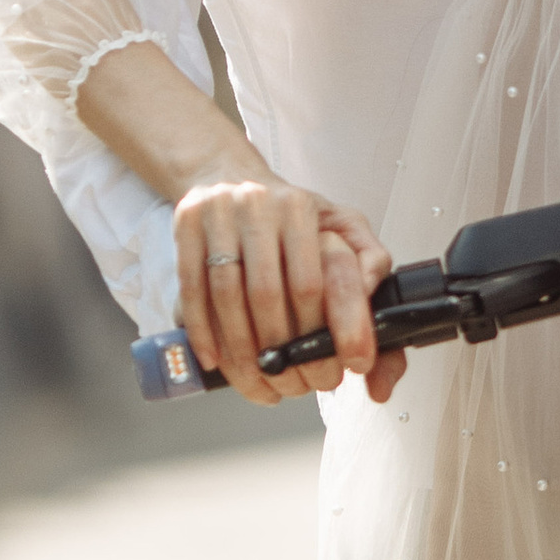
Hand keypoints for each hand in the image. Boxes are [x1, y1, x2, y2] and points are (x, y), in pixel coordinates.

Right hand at [175, 178, 404, 407]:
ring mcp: (217, 215)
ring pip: (226, 297)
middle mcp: (258, 206)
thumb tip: (374, 292)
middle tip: (297, 384)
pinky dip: (202, 332)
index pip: (313, 282)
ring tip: (260, 381)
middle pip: (266, 295)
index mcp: (299, 208)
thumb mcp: (339, 222)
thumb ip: (369, 257)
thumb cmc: (286, 212)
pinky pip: (192, 290)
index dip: (328, 331)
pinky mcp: (185, 227)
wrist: (226, 174)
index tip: (341, 367)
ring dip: (241, 352)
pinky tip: (215, 360)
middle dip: (282, 351)